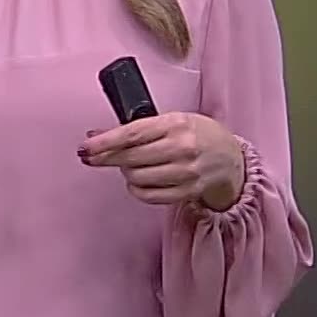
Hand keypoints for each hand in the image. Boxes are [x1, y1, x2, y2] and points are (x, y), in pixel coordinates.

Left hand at [79, 113, 244, 210]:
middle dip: (108, 158)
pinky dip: (137, 189)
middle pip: (131, 157)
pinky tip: (140, 181)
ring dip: (127, 173)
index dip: (104, 142)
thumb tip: (95, 135)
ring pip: (137, 178)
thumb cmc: (198, 135)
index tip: (85, 148)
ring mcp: (186, 172)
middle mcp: (182, 147)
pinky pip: (149, 195)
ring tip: (133, 165)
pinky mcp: (188, 191)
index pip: (131, 134)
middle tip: (98, 156)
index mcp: (175, 124)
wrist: (232, 158)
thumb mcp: (171, 121)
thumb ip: (136, 128)